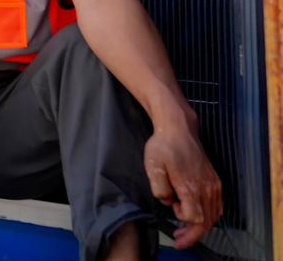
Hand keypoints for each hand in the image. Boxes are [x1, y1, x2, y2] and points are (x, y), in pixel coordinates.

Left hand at [144, 119, 222, 248]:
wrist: (178, 129)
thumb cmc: (163, 146)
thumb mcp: (153, 166)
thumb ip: (159, 187)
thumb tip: (168, 200)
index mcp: (191, 186)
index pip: (196, 218)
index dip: (185, 222)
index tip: (174, 217)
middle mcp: (206, 188)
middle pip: (206, 221)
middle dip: (193, 234)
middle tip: (179, 240)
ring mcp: (213, 185)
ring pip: (213, 215)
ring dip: (201, 227)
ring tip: (185, 231)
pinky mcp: (215, 181)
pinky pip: (217, 205)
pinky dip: (210, 215)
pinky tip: (199, 216)